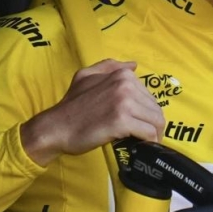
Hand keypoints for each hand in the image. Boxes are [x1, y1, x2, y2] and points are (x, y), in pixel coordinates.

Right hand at [21, 59, 164, 165]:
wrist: (56, 127)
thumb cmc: (71, 104)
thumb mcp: (86, 76)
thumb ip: (109, 67)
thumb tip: (133, 65)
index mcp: (121, 75)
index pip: (149, 96)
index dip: (147, 112)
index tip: (141, 123)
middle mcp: (125, 85)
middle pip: (156, 109)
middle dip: (154, 125)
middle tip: (145, 137)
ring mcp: (124, 102)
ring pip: (156, 121)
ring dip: (154, 135)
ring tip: (146, 143)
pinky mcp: (122, 121)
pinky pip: (148, 133)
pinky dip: (149, 142)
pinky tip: (142, 147)